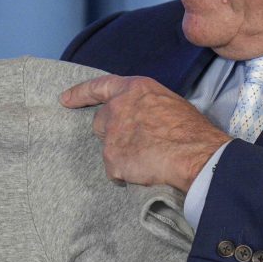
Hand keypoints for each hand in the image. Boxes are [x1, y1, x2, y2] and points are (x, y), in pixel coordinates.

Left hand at [60, 74, 226, 191]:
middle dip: (112, 134)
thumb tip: (138, 117)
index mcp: (133, 89)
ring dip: (122, 155)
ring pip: (108, 148)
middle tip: (137, 144)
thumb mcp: (167, 102)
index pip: (99, 87)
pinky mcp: (112, 158)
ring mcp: (112, 134)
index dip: (80, 94)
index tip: (65, 99)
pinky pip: (114, 171)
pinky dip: (126, 174)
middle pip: (100, 122)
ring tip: (148, 159)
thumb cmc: (191, 130)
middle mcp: (117, 108)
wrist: (197, 154)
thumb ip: (144, 106)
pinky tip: (146, 172)